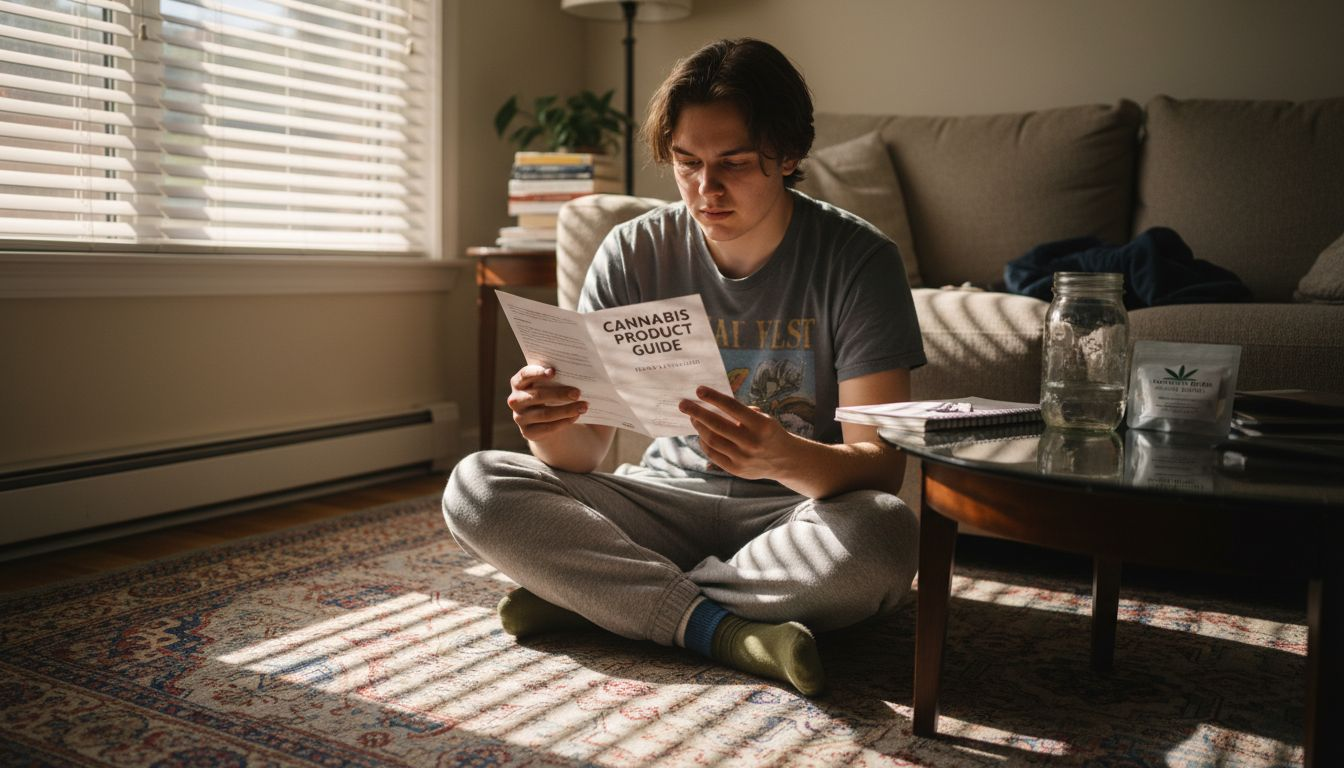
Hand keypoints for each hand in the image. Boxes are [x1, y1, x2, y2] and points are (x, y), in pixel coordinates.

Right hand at [507, 365, 586, 440]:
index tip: (554, 371)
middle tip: (578, 392)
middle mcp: (516, 399)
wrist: (550, 420)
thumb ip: (562, 376)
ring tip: (584, 406)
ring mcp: (520, 417)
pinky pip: (547, 428)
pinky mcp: (528, 432)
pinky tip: (576, 416)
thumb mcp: (555, 384)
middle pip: (537, 395)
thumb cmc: (555, 394)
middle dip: (559, 393)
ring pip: (544, 414)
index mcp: (519, 382)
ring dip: (566, 410)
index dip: (537, 373)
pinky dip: (563, 422)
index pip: (524, 375)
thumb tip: (587, 372)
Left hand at [679, 386, 797, 479]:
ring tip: (692, 418)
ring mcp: (743, 458)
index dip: (714, 397)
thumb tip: (712, 405)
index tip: (699, 390)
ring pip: (712, 440)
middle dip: (697, 413)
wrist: (785, 460)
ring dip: (699, 427)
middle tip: (683, 404)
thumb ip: (741, 413)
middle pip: (717, 425)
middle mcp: (752, 442)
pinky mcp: (736, 469)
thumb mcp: (763, 418)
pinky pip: (713, 454)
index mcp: (761, 425)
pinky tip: (701, 434)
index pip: (732, 407)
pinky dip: (704, 442)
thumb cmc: (770, 432)